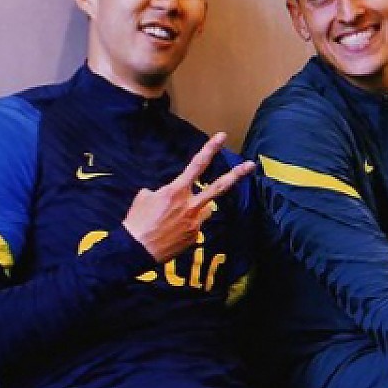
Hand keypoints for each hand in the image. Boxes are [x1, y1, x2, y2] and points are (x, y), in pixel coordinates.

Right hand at [123, 132, 254, 262]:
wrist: (136, 249)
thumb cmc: (137, 221)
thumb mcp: (144, 197)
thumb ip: (163, 192)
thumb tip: (169, 195)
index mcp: (176, 191)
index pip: (197, 165)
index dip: (210, 149)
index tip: (222, 137)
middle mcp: (190, 205)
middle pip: (218, 187)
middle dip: (236, 175)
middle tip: (251, 166)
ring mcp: (194, 222)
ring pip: (205, 209)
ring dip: (197, 209)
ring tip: (175, 218)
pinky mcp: (194, 237)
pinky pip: (195, 226)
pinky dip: (186, 226)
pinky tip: (171, 232)